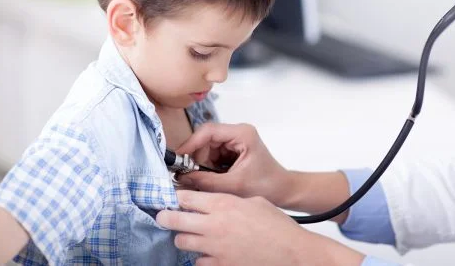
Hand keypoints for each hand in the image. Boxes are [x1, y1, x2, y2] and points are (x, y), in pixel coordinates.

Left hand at [156, 191, 364, 265]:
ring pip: (181, 242)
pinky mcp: (220, 265)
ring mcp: (214, 248)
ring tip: (190, 235)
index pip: (186, 197)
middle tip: (163, 216)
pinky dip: (200, 257)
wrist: (291, 252)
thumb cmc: (277, 225)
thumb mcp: (254, 201)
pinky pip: (198, 262)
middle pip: (174, 220)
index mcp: (224, 204)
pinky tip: (208, 253)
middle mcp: (214, 225)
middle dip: (165, 217)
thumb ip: (231, 201)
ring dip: (183, 237)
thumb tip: (216, 203)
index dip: (176, 196)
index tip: (173, 197)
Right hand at [175, 123, 292, 206]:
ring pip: (206, 148)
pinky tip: (212, 178)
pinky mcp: (232, 149)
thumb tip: (181, 178)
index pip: (208, 131)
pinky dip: (208, 167)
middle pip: (205, 139)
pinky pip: (212, 154)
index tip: (178, 159)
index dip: (190, 144)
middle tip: (188, 175)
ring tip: (204, 180)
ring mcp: (235, 140)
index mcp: (242, 134)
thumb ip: (206, 181)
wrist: (282, 190)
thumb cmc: (266, 186)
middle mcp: (238, 132)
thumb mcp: (234, 186)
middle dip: (196, 157)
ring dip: (201, 164)